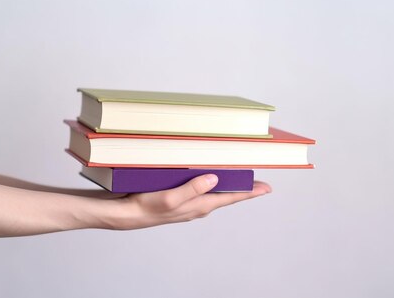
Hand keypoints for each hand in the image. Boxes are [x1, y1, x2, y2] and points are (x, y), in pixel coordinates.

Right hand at [112, 174, 271, 229]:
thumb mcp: (171, 197)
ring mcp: (190, 204)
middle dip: (244, 189)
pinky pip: (202, 191)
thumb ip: (193, 188)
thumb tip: (215, 179)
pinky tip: (212, 178)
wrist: (127, 214)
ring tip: (241, 178)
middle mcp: (198, 206)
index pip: (231, 197)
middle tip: (259, 183)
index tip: (267, 188)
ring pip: (215, 194)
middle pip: (227, 195)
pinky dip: (212, 184)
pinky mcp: (181, 199)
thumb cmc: (147, 207)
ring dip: (228, 186)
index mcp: (199, 205)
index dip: (250, 192)